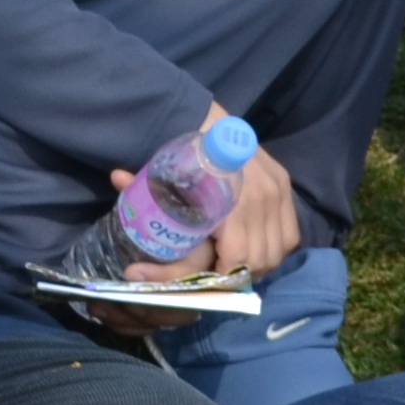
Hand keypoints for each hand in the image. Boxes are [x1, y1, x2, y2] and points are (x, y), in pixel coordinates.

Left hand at [70, 142, 298, 337]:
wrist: (213, 122)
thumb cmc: (186, 152)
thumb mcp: (163, 171)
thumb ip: (142, 183)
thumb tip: (116, 177)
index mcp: (232, 194)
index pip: (237, 256)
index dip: (220, 277)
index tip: (204, 282)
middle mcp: (262, 195)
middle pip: (258, 260)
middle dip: (235, 277)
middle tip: (214, 280)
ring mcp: (279, 193)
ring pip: (274, 253)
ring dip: (254, 266)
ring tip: (232, 268)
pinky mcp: (287, 191)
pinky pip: (288, 238)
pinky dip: (271, 251)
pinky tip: (252, 252)